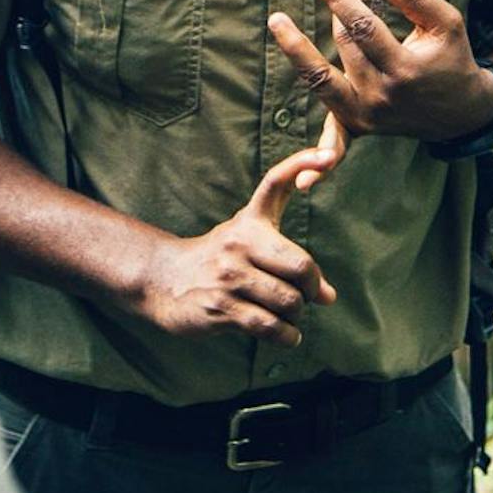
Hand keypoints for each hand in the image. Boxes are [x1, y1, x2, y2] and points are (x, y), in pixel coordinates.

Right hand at [126, 142, 341, 345]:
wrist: (163, 279)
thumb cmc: (218, 257)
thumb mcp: (247, 233)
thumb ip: (290, 256)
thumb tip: (328, 296)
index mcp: (250, 222)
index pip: (275, 183)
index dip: (302, 163)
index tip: (328, 156)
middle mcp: (240, 243)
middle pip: (300, 265)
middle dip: (312, 287)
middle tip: (308, 296)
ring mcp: (229, 276)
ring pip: (288, 301)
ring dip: (296, 316)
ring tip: (289, 317)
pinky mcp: (220, 308)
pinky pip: (269, 326)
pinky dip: (287, 337)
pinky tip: (286, 336)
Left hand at [267, 0, 492, 144]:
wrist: (462, 112)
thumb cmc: (452, 58)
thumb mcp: (446, 22)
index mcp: (405, 69)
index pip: (362, 28)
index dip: (340, 1)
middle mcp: (383, 97)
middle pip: (345, 47)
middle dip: (338, 12)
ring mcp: (369, 117)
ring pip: (324, 79)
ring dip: (299, 50)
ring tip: (278, 22)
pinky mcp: (360, 128)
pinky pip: (333, 140)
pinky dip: (319, 160)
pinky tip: (301, 180)